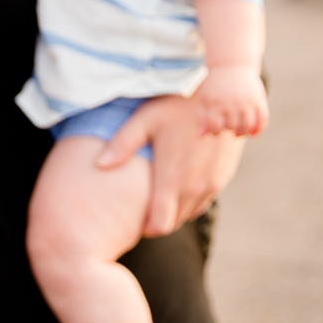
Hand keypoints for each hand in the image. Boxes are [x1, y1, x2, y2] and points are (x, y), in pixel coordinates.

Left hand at [98, 93, 244, 234]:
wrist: (222, 93)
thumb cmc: (179, 104)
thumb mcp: (146, 120)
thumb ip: (122, 145)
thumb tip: (98, 165)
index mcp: (172, 179)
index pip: (160, 226)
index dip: (147, 229)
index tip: (137, 220)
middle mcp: (194, 187)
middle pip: (174, 223)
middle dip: (159, 220)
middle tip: (144, 208)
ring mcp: (212, 183)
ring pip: (190, 213)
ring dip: (176, 211)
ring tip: (161, 196)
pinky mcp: (224, 176)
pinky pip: (204, 201)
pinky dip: (191, 200)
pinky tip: (181, 183)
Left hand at [194, 66, 268, 136]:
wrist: (231, 63)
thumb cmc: (215, 85)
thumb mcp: (205, 98)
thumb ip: (202, 117)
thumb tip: (202, 135)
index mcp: (216, 102)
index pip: (215, 127)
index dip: (215, 131)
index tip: (217, 127)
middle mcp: (231, 102)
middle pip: (232, 127)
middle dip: (230, 129)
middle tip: (229, 125)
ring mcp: (246, 100)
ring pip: (247, 126)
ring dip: (243, 132)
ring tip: (239, 130)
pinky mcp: (258, 99)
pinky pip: (262, 119)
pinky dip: (259, 129)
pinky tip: (253, 133)